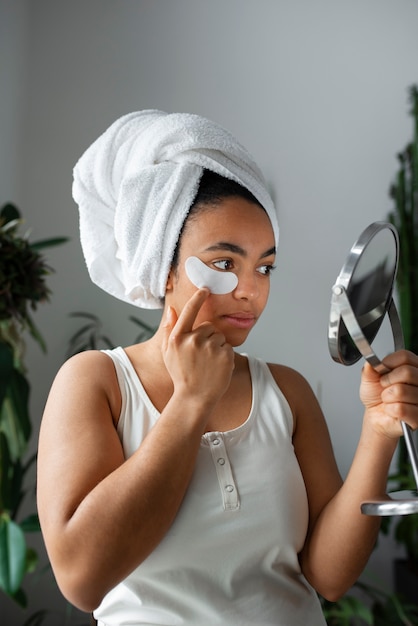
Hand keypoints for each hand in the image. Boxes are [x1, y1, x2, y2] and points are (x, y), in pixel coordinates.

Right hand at [161, 289, 234, 410]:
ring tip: (208, 364)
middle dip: (208, 337)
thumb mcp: (168, 353)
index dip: (197, 299)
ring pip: (220, 337)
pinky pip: (228, 347)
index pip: (189, 312)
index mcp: (177, 338)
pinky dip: (225, 356)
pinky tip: (216, 369)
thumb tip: (171, 309)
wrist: (194, 398)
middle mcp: (193, 340)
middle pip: (208, 327)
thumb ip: (169, 330)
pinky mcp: (224, 356)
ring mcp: (210, 348)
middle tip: (201, 356)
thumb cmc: (180, 375)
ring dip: (217, 347)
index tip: (205, 289)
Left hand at [360, 350, 417, 437]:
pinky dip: (390, 409)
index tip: (381, 369)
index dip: (389, 362)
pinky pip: (400, 408)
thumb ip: (370, 367)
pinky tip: (392, 410)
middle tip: (385, 387)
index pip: (406, 356)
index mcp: (412, 368)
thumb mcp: (369, 378)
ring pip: (401, 391)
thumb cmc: (377, 396)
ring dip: (387, 397)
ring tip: (389, 399)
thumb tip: (371, 362)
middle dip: (387, 381)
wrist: (376, 415)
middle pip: (407, 372)